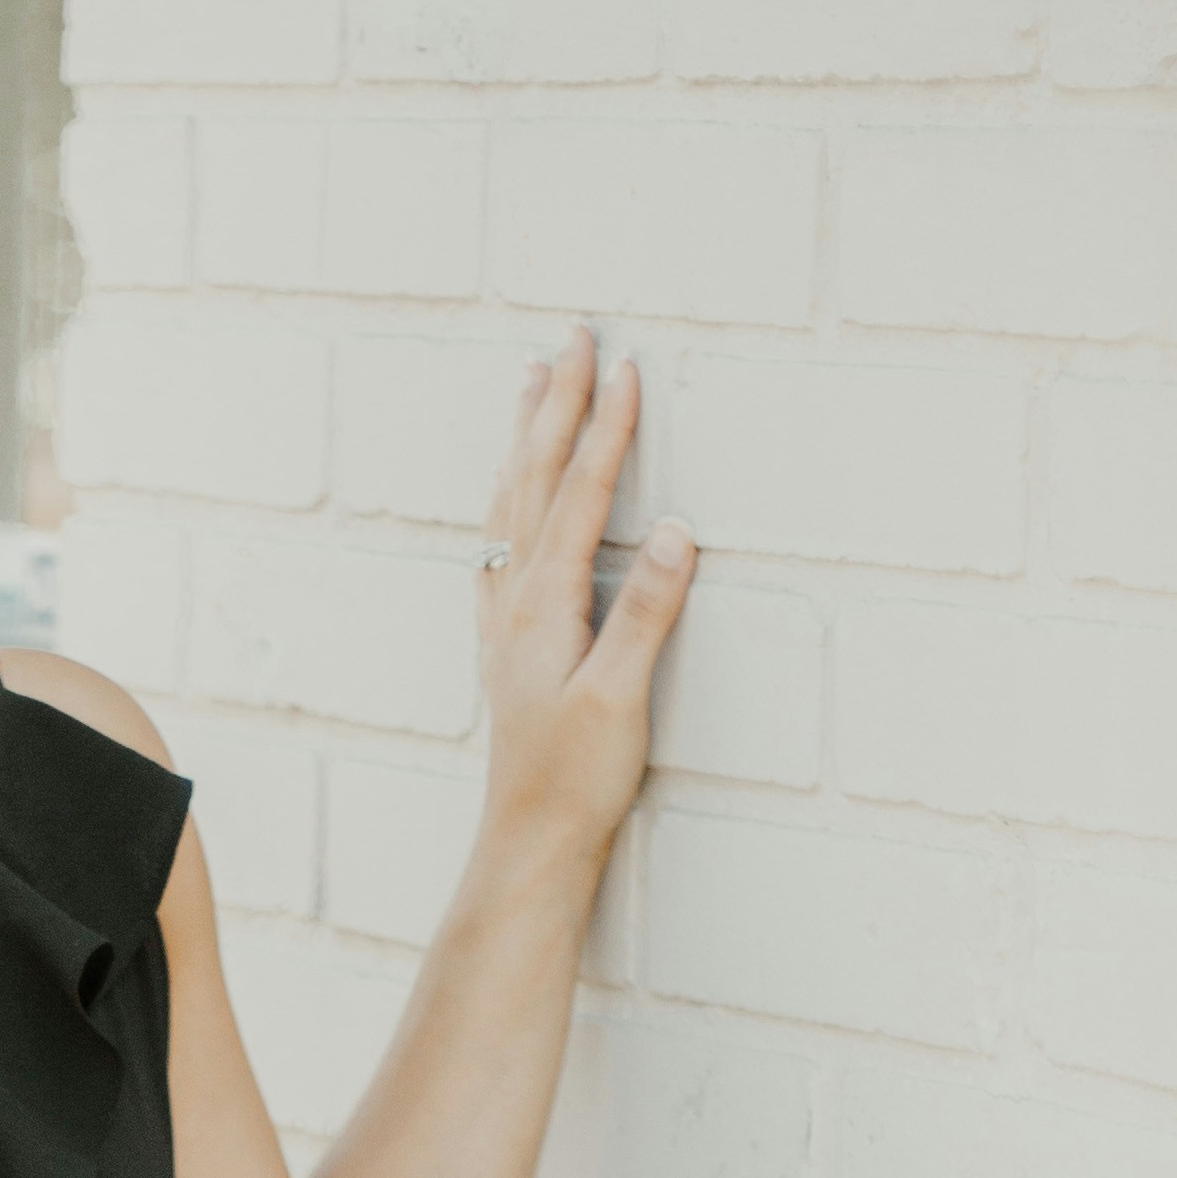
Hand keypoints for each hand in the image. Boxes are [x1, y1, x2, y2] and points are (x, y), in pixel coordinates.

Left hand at [473, 324, 691, 878]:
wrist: (529, 842)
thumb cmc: (577, 780)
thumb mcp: (621, 699)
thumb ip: (646, 613)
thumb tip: (673, 531)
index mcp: (547, 604)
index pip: (581, 495)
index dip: (607, 428)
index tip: (626, 365)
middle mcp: (516, 601)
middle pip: (535, 479)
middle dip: (558, 404)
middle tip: (572, 336)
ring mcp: (506, 620)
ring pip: (511, 503)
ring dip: (526, 437)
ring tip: (531, 381)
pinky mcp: (508, 644)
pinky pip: (503, 544)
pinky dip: (509, 498)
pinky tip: (506, 496)